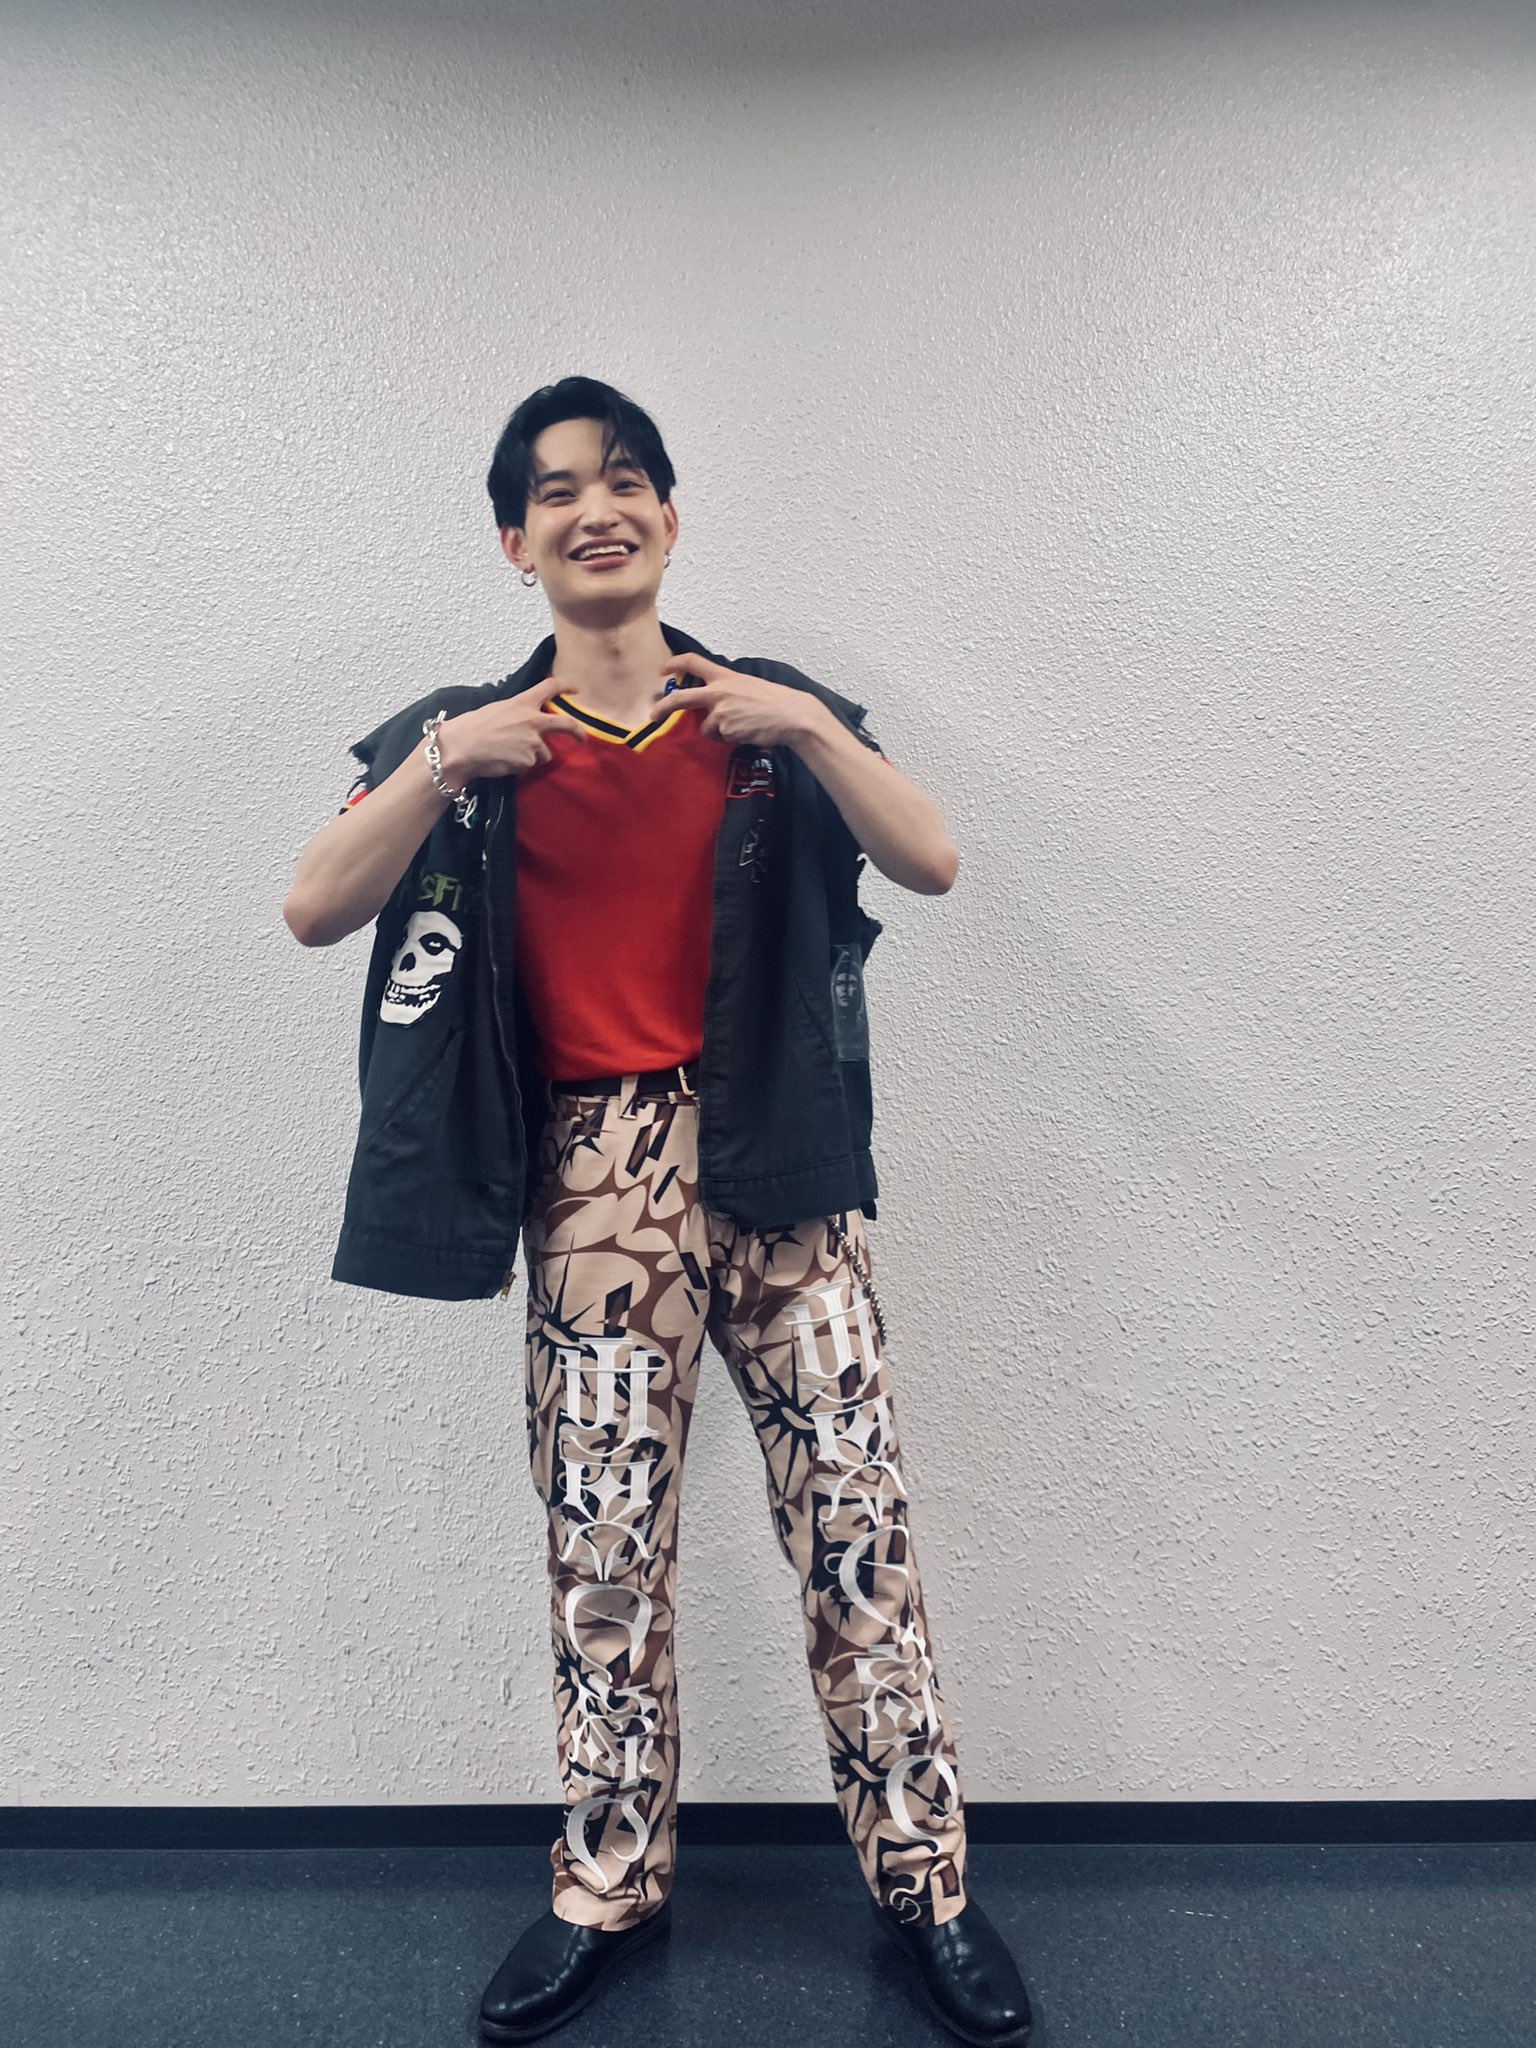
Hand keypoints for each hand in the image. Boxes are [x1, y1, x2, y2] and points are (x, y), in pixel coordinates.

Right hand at [436, 676, 592, 781]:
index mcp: (523, 702)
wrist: (462, 747)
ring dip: (533, 757)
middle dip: (577, 732)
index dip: (565, 686)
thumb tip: (525, 721)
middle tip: (581, 739)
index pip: (550, 687)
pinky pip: (530, 766)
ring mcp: (534, 741)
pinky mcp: (530, 759)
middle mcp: (533, 720)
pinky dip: (521, 767)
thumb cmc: (473, 727)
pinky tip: (505, 762)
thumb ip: (517, 713)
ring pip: (544, 754)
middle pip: (566, 724)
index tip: (575, 689)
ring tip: (510, 754)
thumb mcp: (497, 710)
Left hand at [643, 651, 828, 747]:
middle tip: (652, 716)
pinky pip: (720, 738)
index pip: (693, 662)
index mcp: (725, 676)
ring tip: (742, 725)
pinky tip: (747, 732)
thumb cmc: (774, 700)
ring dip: (718, 731)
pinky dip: (730, 739)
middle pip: (681, 699)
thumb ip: (726, 690)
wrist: (791, 715)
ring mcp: (720, 712)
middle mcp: (718, 691)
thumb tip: (710, 705)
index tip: (663, 670)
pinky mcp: (725, 730)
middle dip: (663, 707)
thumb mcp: (747, 685)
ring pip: (706, 727)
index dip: (675, 663)